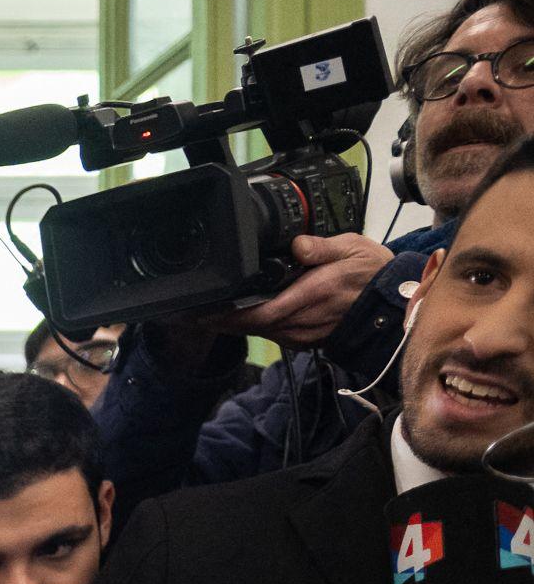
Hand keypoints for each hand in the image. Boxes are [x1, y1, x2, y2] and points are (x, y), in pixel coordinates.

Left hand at [203, 233, 394, 349]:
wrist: (393, 302)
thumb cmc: (372, 273)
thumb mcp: (352, 249)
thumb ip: (321, 248)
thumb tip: (297, 244)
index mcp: (310, 297)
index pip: (258, 313)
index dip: (226, 315)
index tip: (200, 311)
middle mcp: (302, 321)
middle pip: (250, 325)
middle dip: (220, 320)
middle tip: (190, 311)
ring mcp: (303, 334)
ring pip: (258, 331)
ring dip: (233, 324)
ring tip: (206, 313)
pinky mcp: (305, 339)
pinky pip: (271, 334)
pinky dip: (252, 326)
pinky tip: (236, 316)